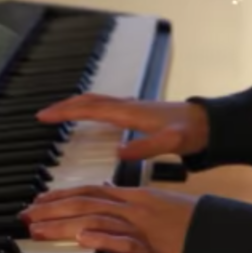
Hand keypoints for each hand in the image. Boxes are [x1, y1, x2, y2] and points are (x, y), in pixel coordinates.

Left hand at [19, 185, 199, 252]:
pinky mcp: (149, 249)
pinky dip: (102, 239)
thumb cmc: (186, 227)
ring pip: (95, 221)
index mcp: (133, 198)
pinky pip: (123, 243)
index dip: (61, 195)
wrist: (217, 236)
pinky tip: (83, 239)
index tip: (38, 201)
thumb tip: (105, 195)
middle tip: (25, 216)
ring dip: (64, 225)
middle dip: (51, 209)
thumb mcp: (154, 208)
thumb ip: (127, 204)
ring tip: (39, 229)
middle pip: (85, 204)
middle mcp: (133, 208)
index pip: (90, 191)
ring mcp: (140, 227)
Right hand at [37, 94, 209, 160]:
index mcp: (131, 113)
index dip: (66, 112)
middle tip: (42, 114)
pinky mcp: (139, 111)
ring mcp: (133, 107)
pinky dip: (90, 108)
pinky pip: (106, 106)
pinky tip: (90, 116)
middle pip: (89, 101)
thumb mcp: (171, 143)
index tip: (44, 116)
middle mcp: (129, 106)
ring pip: (97, 101)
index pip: (91, 108)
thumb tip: (119, 151)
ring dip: (76, 105)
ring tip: (59, 113)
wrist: (209, 123)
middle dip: (64, 106)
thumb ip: (147, 147)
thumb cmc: (192, 132)